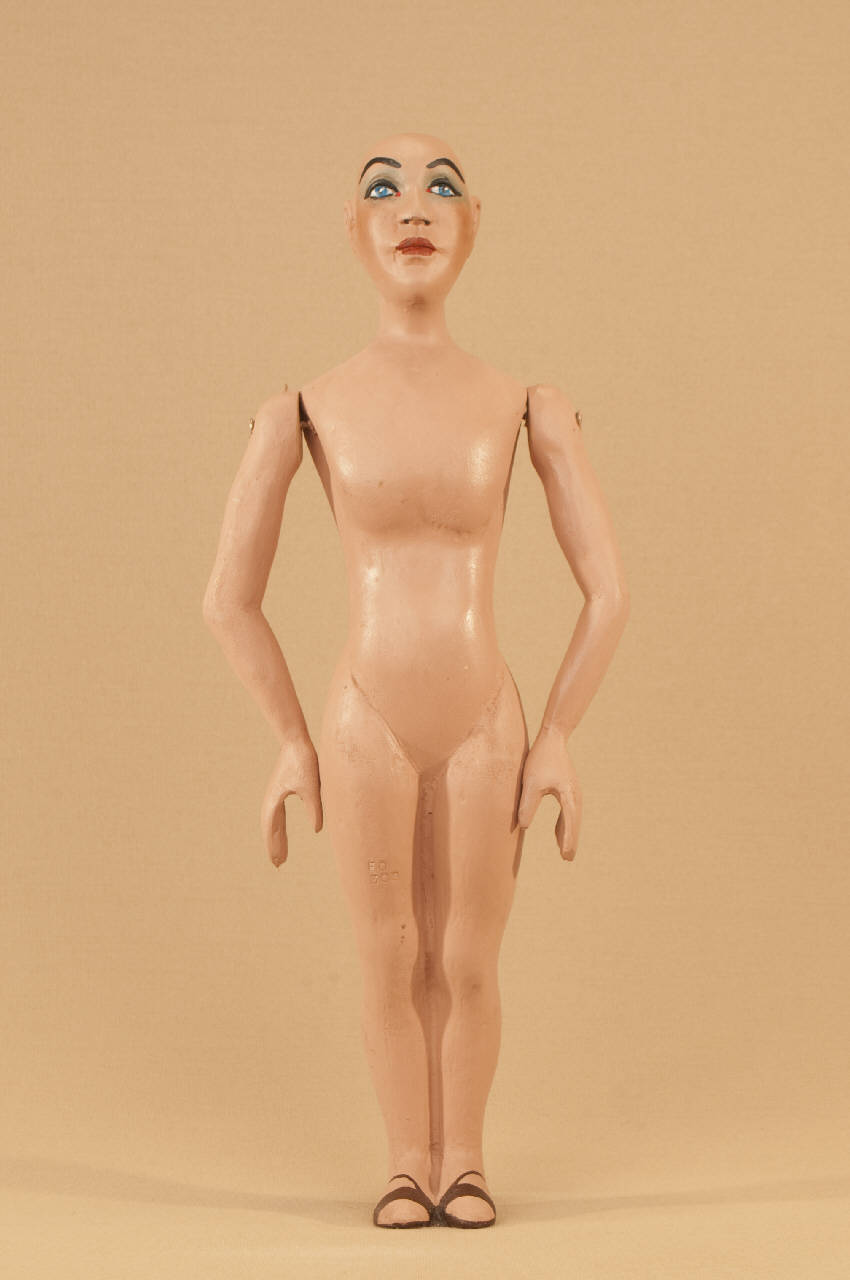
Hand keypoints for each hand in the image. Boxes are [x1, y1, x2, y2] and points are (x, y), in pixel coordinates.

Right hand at [261, 733, 322, 867]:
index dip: (274, 846)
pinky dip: (278, 827)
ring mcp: (274, 795)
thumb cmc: (304, 762)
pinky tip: (282, 832)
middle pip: (271, 829)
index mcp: (275, 801)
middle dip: (274, 846)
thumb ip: (314, 809)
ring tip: (281, 854)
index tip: (276, 862)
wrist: (296, 741)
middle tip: (279, 864)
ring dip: (276, 838)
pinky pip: (277, 814)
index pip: (272, 829)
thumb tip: (317, 830)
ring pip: (273, 823)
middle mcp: (271, 800)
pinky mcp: (280, 790)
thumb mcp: (312, 788)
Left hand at [517, 727, 581, 859]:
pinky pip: (568, 811)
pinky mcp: (568, 789)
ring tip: (564, 851)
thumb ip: (528, 804)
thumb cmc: (541, 759)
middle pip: (574, 822)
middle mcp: (575, 795)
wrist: (552, 739)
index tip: (566, 854)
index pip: (569, 821)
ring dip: (568, 833)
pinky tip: (558, 833)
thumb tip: (524, 826)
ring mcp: (573, 792)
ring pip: (572, 818)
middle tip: (567, 858)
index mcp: (569, 794)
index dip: (567, 839)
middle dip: (571, 840)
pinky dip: (565, 823)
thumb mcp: (530, 782)